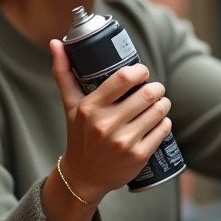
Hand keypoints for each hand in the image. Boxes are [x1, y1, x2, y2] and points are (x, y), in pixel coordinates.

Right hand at [50, 39, 173, 203]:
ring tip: (159, 102)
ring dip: (163, 103)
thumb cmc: (78, 135)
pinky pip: (163, 129)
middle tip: (154, 88)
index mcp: (90, 108)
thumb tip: (55, 42)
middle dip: (156, 88)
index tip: (142, 73)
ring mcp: (123, 142)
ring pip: (158, 111)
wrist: (83, 177)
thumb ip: (63, 73)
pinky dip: (164, 122)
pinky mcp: (138, 156)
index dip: (140, 71)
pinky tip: (159, 120)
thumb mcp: (69, 106)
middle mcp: (106, 125)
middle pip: (146, 94)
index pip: (123, 78)